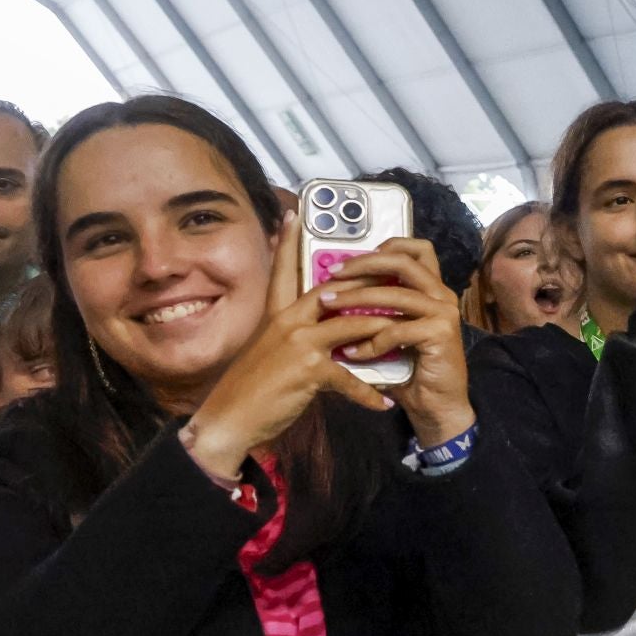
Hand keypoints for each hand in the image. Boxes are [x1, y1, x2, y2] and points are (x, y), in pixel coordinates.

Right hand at [186, 211, 401, 477]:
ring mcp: (298, 343)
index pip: (283, 271)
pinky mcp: (307, 370)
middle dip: (368, 285)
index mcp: (276, 315)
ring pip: (352, 325)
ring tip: (407, 335)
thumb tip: (317, 324)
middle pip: (334, 292)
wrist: (228, 419)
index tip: (294, 216)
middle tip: (396, 278)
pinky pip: (349, 377)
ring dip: (382, 332)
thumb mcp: (270, 350)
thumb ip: (294, 334)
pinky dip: (368, 393)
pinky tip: (384, 403)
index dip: (287, 243)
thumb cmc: (251, 388)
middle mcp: (287, 321)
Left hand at [320, 236, 475, 446]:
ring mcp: (444, 312)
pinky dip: (370, 342)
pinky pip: (396, 330)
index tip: (349, 260)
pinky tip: (351, 354)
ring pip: (394, 294)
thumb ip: (375, 310)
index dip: (384, 246)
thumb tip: (332, 290)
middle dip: (363, 264)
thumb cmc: (409, 369)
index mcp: (432, 289)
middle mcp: (442, 294)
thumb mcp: (391, 331)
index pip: (416, 248)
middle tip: (332, 274)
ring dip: (356, 299)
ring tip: (328, 306)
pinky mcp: (440, 334)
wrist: (436, 406)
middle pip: (403, 261)